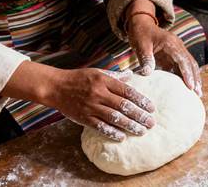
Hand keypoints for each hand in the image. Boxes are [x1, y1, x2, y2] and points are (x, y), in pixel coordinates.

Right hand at [2, 62, 154, 141]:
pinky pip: (100, 127)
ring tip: (141, 131)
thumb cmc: (79, 78)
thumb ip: (115, 76)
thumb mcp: (98, 72)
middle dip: (139, 115)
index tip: (151, 108)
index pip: (128, 92)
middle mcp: (99, 93)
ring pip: (114, 118)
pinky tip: (122, 137)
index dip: (141, 101)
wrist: (56, 87)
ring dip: (130, 126)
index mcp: (104, 81)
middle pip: (124, 106)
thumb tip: (132, 76)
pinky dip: (112, 133)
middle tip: (151, 123)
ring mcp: (91, 106)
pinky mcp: (84, 117)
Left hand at [126, 1, 201, 95]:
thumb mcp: (140, 45)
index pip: (182, 59)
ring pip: (190, 65)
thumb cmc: (141, 34)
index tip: (190, 86)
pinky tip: (188, 87)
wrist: (141, 24)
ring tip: (197, 93)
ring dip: (194, 78)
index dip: (187, 73)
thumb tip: (147, 73)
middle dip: (195, 78)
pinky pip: (183, 67)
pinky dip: (187, 76)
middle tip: (198, 93)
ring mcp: (178, 50)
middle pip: (190, 63)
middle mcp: (178, 46)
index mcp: (171, 43)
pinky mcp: (175, 55)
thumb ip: (145, 58)